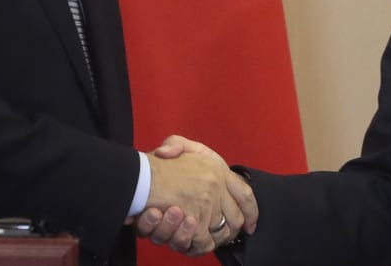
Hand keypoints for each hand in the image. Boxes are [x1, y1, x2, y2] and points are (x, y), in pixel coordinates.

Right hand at [135, 136, 256, 254]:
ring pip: (222, 232)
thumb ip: (179, 146)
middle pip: (236, 218)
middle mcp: (218, 185)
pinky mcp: (197, 222)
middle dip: (230, 231)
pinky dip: (198, 244)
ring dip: (214, 238)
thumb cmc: (154, 163)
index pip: (245, 193)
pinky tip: (191, 240)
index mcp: (217, 167)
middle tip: (220, 236)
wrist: (139, 177)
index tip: (251, 224)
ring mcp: (209, 204)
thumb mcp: (174, 145)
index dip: (251, 211)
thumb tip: (174, 155)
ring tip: (201, 236)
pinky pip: (205, 241)